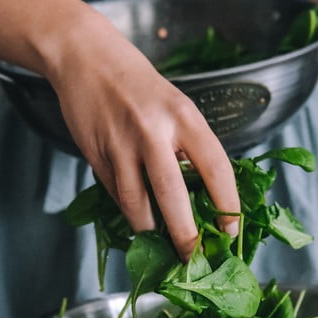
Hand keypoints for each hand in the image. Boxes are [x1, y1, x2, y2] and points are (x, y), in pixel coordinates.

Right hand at [43, 9, 240, 260]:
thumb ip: (189, 147)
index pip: (216, 168)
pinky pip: (115, 194)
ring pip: (136, 203)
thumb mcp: (177, 106)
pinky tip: (137, 220)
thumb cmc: (141, 86)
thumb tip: (204, 199)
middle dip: (185, 235)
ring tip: (161, 245)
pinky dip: (128, 211)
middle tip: (194, 258)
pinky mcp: (96, 154)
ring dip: (150, 231)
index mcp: (185, 117)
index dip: (227, 205)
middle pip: (173, 195)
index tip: (230, 232)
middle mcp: (154, 131)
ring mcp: (121, 145)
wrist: (87, 58)